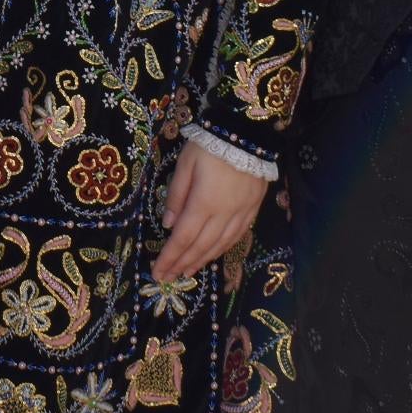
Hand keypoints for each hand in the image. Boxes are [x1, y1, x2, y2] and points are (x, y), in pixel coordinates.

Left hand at [151, 139, 270, 282]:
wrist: (248, 133)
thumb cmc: (210, 145)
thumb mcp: (185, 164)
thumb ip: (176, 195)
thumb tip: (168, 223)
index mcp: (203, 203)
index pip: (183, 238)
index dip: (170, 258)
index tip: (158, 273)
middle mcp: (224, 214)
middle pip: (201, 246)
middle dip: (182, 265)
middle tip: (169, 279)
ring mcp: (241, 213)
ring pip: (220, 245)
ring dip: (202, 261)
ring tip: (187, 272)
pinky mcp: (253, 209)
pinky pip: (237, 236)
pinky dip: (222, 249)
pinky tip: (213, 255)